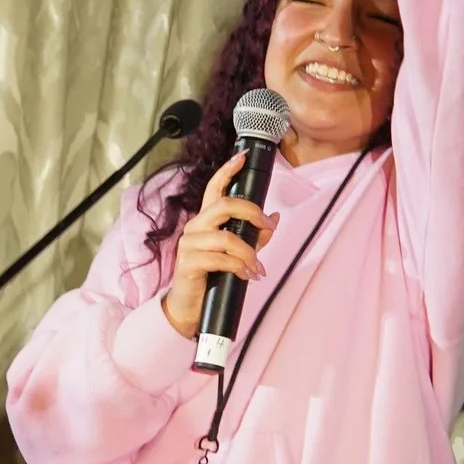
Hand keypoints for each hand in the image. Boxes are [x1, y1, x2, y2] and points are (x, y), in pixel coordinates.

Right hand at [161, 154, 277, 337]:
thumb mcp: (238, 254)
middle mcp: (196, 227)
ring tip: (258, 268)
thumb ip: (255, 236)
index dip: (227, 171)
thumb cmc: (211, 277)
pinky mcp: (189, 262)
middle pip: (223, 206)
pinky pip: (221, 259)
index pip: (214, 188)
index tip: (242, 157)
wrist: (189, 306)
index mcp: (206, 221)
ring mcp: (190, 244)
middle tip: (266, 226)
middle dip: (251, 213)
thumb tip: (274, 219)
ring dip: (248, 253)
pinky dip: (240, 267)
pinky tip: (247, 276)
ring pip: (226, 238)